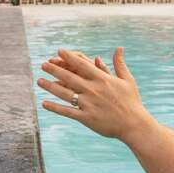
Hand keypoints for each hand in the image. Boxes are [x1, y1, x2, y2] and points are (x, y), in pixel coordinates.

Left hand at [38, 48, 152, 141]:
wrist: (134, 124)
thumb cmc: (132, 101)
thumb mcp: (127, 80)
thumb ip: (119, 64)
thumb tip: (119, 48)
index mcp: (102, 79)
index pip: (82, 65)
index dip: (69, 57)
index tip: (58, 51)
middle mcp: (93, 90)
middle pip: (69, 77)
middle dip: (55, 70)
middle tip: (43, 64)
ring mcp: (89, 104)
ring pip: (65, 93)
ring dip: (50, 86)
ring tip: (39, 80)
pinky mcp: (86, 118)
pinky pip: (67, 111)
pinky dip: (55, 107)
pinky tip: (44, 103)